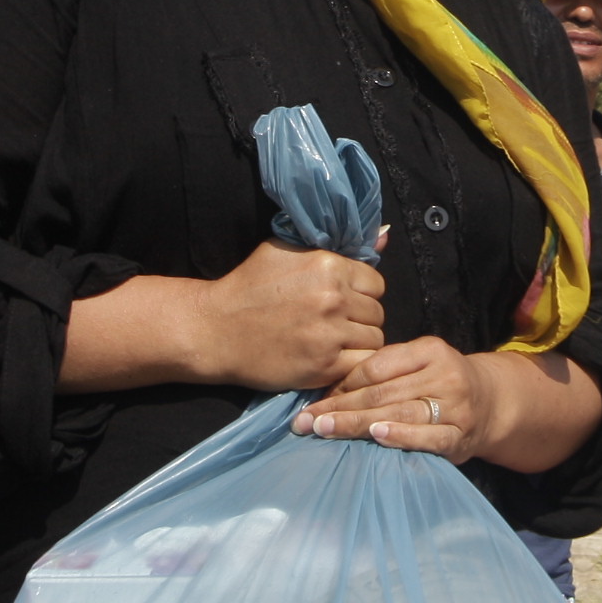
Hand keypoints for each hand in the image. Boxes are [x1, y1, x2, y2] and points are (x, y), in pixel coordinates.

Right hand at [189, 240, 385, 392]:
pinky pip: (362, 364)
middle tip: (336, 324)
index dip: (361, 293)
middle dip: (360, 318)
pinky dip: (352, 363)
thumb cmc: (249, 287)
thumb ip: (336, 245)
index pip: (376, 284)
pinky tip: (333, 358)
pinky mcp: (324, 366)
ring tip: (333, 342)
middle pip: (377, 313)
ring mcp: (330, 334)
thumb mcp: (286, 250)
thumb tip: (385, 236)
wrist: (216, 330)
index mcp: (328, 265)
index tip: (344, 301)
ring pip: (375, 339)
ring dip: (359, 342)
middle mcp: (333, 298)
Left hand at [299, 339, 491, 452]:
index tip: (316, 399)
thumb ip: (385, 371)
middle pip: (382, 392)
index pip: (376, 366)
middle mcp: (444, 375)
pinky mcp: (460, 436)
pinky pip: (429, 437)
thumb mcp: (419, 363)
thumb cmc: (440, 382)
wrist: (492, 403)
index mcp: (429, 350)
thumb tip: (329, 389)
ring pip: (400, 413)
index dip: (343, 383)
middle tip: (306, 420)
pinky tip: (378, 437)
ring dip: (357, 424)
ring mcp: (455, 406)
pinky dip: (402, 437)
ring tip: (326, 429)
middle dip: (339, 408)